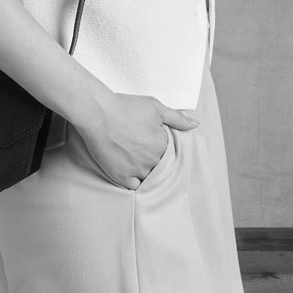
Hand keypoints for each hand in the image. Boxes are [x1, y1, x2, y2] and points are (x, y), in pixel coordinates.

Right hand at [75, 93, 198, 189]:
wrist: (97, 113)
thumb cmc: (124, 107)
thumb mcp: (154, 106)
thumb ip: (177, 117)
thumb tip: (195, 124)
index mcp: (163, 143)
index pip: (167, 152)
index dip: (157, 145)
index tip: (146, 139)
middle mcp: (153, 159)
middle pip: (157, 165)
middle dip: (150, 158)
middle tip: (135, 146)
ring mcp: (137, 170)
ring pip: (147, 176)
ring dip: (142, 170)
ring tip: (129, 157)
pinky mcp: (121, 177)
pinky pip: (133, 186)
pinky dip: (133, 180)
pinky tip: (127, 170)